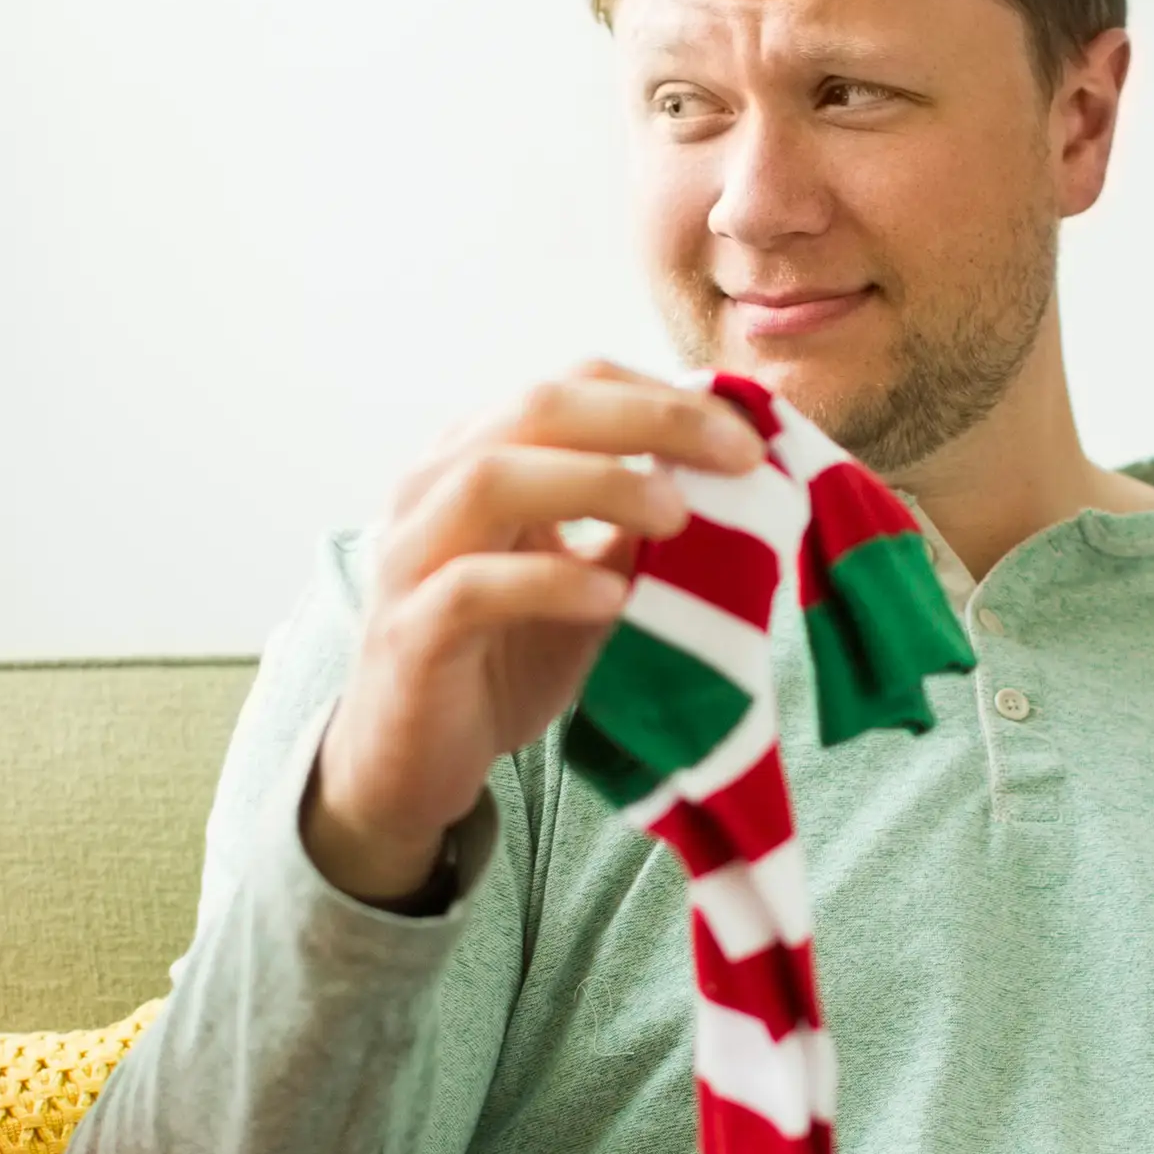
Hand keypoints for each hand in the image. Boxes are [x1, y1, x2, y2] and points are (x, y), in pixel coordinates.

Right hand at [305, 364, 766, 904]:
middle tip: (737, 456)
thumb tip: (728, 486)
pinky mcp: (409, 632)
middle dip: (647, 421)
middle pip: (536, 409)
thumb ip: (634, 531)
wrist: (410, 765)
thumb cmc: (502, 661)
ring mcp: (412, 557)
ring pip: (491, 478)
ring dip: (597, 484)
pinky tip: (612, 596)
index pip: (568, 388)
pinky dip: (550, 582)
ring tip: (677, 515)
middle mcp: (432, 487)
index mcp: (476, 458)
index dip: (659, 398)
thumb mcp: (587, 582)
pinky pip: (472, 587)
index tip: (744, 436)